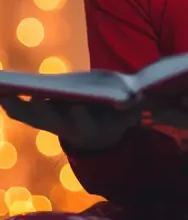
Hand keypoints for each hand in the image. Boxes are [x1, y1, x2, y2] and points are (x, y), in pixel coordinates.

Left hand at [0, 97, 140, 152]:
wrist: (100, 134)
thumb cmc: (118, 116)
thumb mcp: (129, 116)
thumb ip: (133, 109)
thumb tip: (141, 98)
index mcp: (91, 129)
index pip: (83, 123)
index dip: (80, 116)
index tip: (77, 104)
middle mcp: (66, 128)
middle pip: (48, 120)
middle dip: (40, 108)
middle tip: (33, 94)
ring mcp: (50, 123)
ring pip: (28, 116)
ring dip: (14, 103)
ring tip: (4, 87)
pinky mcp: (39, 118)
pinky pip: (20, 111)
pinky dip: (9, 100)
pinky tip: (3, 85)